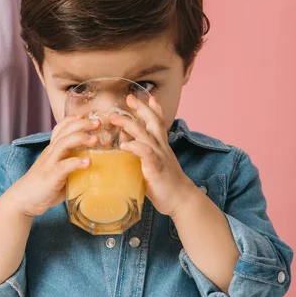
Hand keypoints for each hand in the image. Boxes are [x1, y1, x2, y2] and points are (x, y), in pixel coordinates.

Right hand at [9, 115, 99, 217]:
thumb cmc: (45, 186)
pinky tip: (88, 162)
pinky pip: (64, 166)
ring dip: (81, 139)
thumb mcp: (58, 170)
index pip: (60, 128)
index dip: (73, 120)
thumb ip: (72, 165)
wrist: (25, 199)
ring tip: (95, 140)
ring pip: (64, 144)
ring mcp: (50, 163)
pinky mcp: (51, 177)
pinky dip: (77, 162)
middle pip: (65, 132)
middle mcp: (50, 153)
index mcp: (52, 150)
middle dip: (82, 124)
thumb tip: (94, 166)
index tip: (86, 116)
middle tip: (98, 123)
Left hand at [110, 95, 194, 216]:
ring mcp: (160, 156)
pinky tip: (124, 144)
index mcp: (162, 146)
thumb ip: (141, 153)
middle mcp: (162, 147)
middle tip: (129, 98)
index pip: (159, 122)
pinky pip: (146, 153)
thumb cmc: (165, 184)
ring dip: (129, 124)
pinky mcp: (155, 168)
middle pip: (153, 122)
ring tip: (115, 118)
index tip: (147, 96)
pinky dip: (135, 146)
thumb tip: (125, 142)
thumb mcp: (153, 165)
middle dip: (141, 108)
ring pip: (145, 134)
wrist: (180, 200)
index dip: (154, 109)